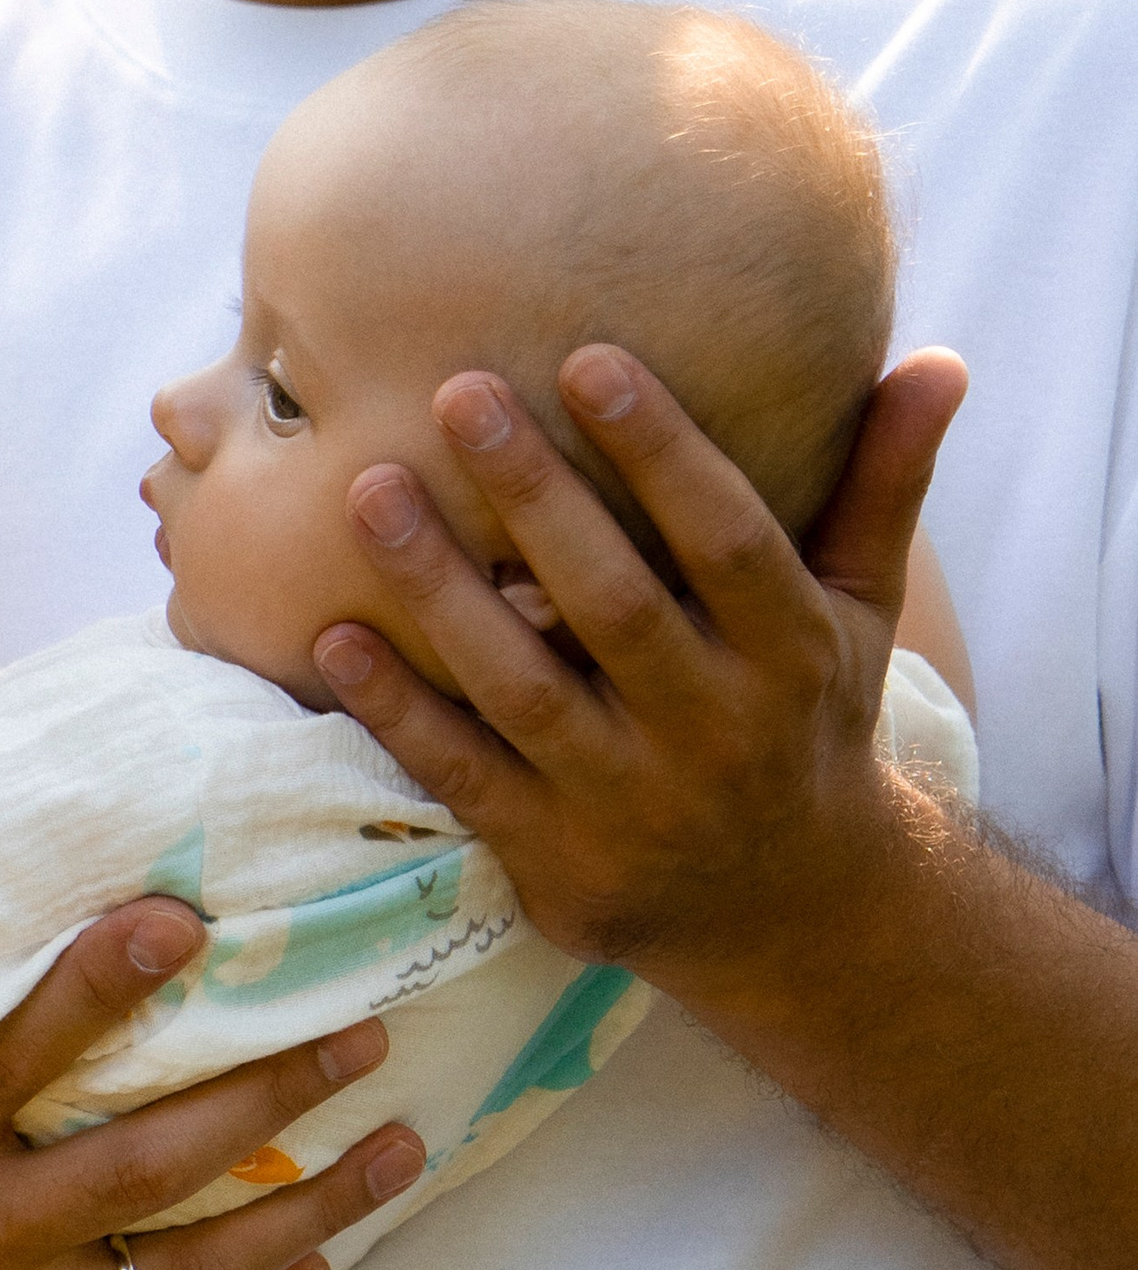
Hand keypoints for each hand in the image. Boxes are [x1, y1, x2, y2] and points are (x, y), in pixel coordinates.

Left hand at [309, 344, 967, 1015]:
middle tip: (457, 391)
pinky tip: (332, 635)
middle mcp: (717, 732)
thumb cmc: (809, 716)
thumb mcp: (857, 611)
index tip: (588, 357)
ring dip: (441, 592)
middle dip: (535, 497)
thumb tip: (936, 360)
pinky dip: (398, 711)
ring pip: (525, 689)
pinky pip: (464, 777)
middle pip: (615, 605)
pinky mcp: (557, 862)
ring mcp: (631, 804)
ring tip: (370, 492)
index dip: (661, 451)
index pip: (726, 541)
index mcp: (792, 656)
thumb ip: (879, 485)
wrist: (795, 913)